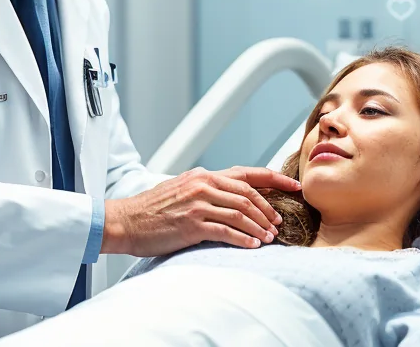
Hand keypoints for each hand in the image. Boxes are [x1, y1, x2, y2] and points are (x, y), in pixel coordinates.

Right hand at [101, 166, 300, 257]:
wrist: (125, 221)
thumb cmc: (152, 209)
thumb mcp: (182, 189)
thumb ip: (207, 189)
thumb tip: (233, 198)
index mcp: (203, 175)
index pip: (247, 174)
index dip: (274, 180)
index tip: (294, 187)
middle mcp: (203, 185)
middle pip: (249, 195)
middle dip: (269, 210)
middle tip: (279, 224)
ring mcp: (198, 204)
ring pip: (241, 213)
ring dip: (259, 227)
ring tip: (269, 238)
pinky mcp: (192, 225)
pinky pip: (226, 231)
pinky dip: (243, 239)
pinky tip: (252, 246)